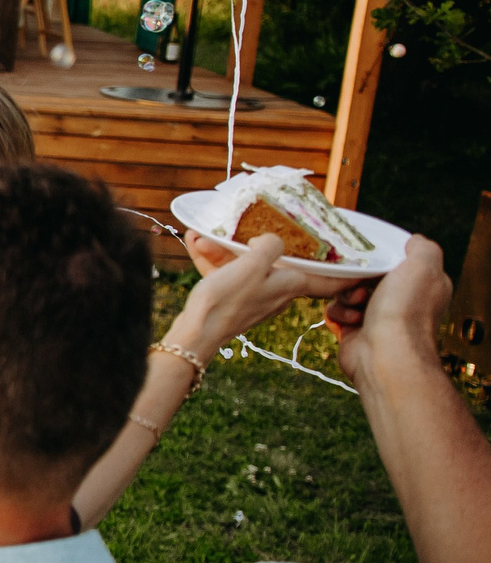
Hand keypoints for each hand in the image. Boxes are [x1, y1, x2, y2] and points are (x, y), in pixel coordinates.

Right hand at [170, 233, 342, 357]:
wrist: (195, 335)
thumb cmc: (226, 300)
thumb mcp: (253, 264)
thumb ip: (270, 245)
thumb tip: (269, 241)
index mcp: (290, 285)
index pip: (330, 279)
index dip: (348, 272)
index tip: (368, 267)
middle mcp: (277, 293)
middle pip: (279, 263)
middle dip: (262, 244)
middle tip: (254, 227)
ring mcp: (254, 298)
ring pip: (246, 266)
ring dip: (226, 250)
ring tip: (204, 236)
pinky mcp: (232, 303)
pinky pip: (226, 274)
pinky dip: (214, 261)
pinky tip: (197, 244)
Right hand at [328, 236, 448, 383]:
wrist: (385, 355)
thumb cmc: (404, 311)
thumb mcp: (423, 266)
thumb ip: (422, 247)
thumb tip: (412, 241)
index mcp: (423, 284)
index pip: (399, 260)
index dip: (382, 255)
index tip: (369, 253)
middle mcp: (403, 301)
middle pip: (369, 274)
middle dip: (359, 275)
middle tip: (359, 280)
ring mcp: (379, 317)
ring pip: (350, 291)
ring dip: (346, 295)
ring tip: (356, 305)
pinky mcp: (357, 331)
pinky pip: (338, 311)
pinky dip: (339, 313)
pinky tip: (350, 320)